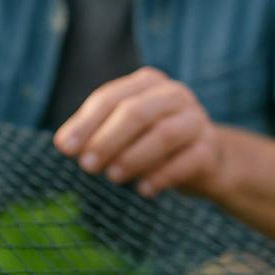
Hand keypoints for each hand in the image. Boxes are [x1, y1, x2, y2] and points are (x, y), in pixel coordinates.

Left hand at [52, 67, 227, 199]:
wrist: (204, 160)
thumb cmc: (149, 142)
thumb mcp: (121, 132)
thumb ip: (93, 133)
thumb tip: (63, 144)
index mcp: (147, 83)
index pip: (109, 98)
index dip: (85, 124)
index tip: (65, 148)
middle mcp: (174, 95)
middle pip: (136, 113)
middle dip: (107, 140)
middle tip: (86, 166)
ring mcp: (197, 119)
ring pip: (164, 135)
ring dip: (134, 157)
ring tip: (112, 177)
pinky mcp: (211, 148)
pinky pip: (187, 161)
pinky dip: (162, 176)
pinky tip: (143, 190)